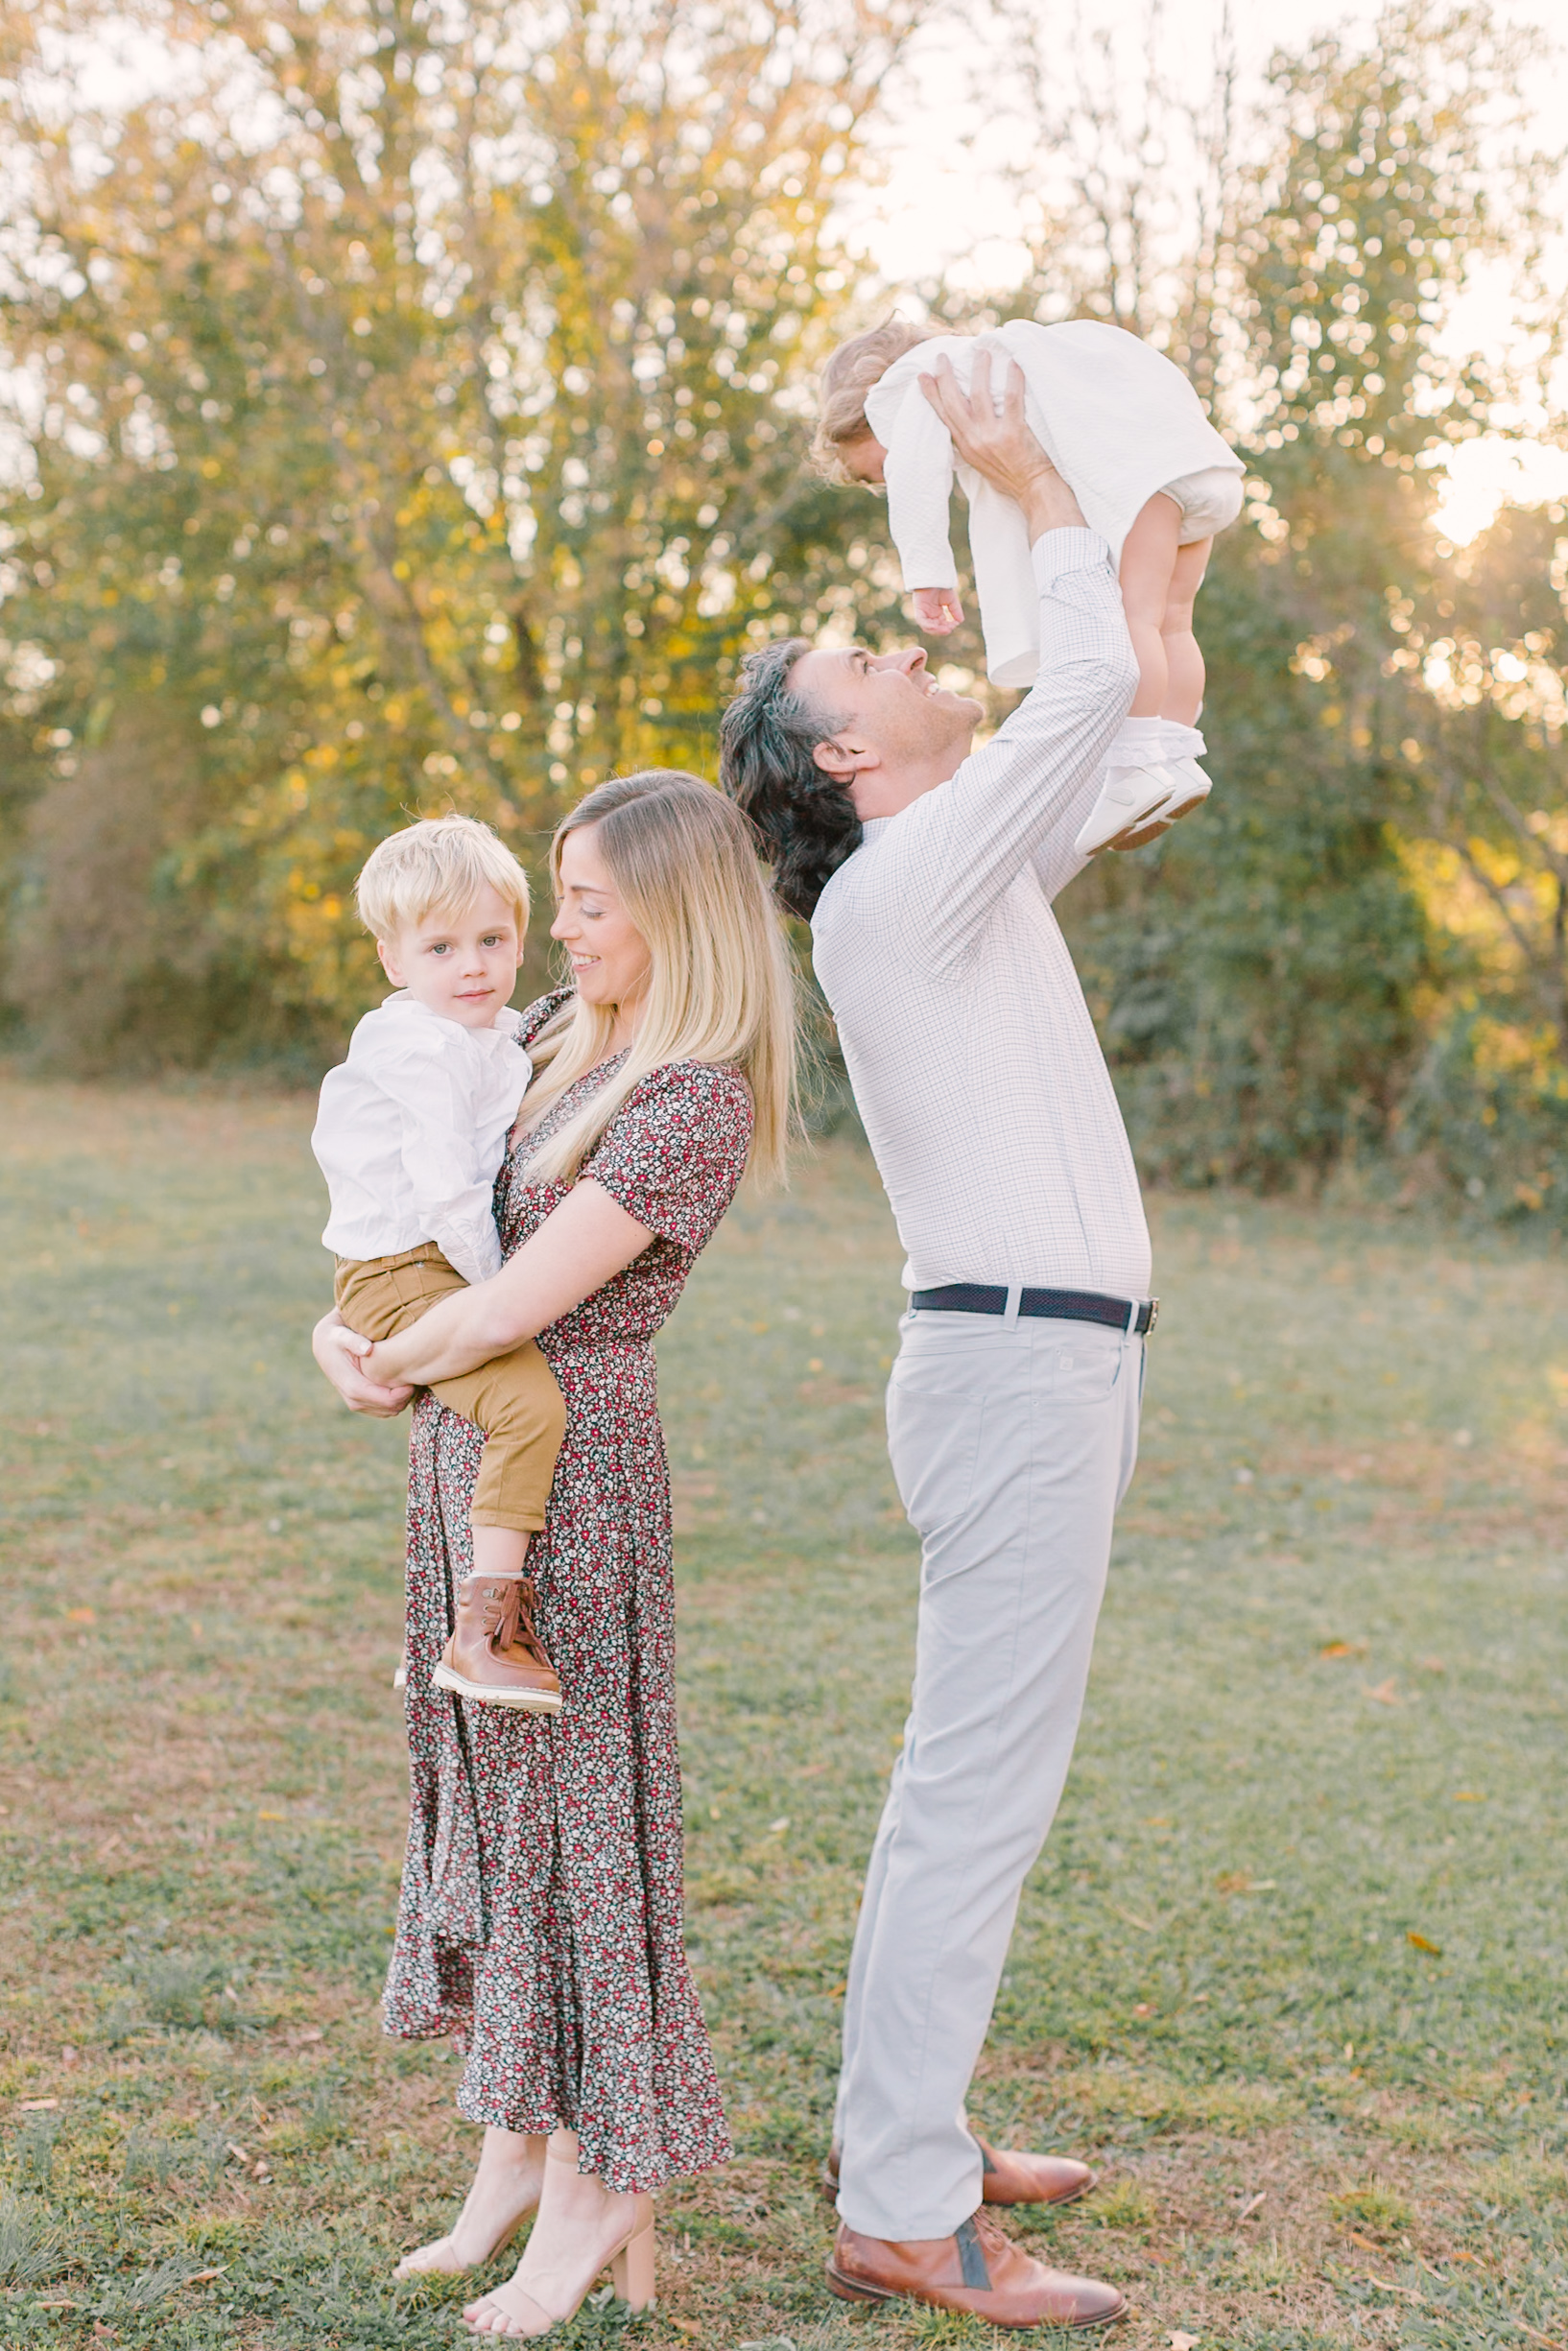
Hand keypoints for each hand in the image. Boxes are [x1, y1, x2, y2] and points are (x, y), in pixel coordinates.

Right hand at [312, 1309, 414, 1418]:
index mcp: (352, 1386)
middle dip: (406, 1397)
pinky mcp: (361, 1404)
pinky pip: (385, 1410)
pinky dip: (396, 1401)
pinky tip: (401, 1384)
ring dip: (402, 1400)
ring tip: (410, 1380)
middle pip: (389, 1409)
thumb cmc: (337, 1338)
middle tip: (416, 1378)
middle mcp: (354, 1401)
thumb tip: (367, 1349)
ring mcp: (357, 1405)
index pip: (385, 1400)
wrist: (325, 1347)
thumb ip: (354, 1341)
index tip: (413, 1380)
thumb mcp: (342, 1335)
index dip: (403, 1394)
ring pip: (389, 1412)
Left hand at [911, 585, 962, 633]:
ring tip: (945, 630)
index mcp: (937, 614)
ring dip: (936, 630)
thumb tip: (960, 621)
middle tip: (949, 629)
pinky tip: (935, 626)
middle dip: (942, 630)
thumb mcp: (951, 600)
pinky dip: (928, 625)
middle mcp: (929, 615)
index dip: (948, 627)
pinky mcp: (918, 609)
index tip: (955, 624)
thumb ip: (955, 610)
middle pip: (935, 628)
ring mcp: (923, 613)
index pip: (942, 625)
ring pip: (927, 627)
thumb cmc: (941, 586)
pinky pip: (921, 621)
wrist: (934, 577)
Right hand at [919, 349, 1084, 539]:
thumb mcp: (981, 462)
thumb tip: (965, 420)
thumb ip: (972, 440)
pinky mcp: (1014, 432)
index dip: (931, 394)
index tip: (923, 375)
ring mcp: (993, 436)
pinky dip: (1013, 378)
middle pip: (954, 401)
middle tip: (943, 355)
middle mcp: (975, 440)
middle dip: (946, 376)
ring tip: (981, 352)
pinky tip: (1013, 363)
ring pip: (979, 394)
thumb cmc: (1010, 476)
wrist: (1034, 491)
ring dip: (979, 369)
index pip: (943, 415)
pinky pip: (1012, 398)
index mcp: (965, 446)